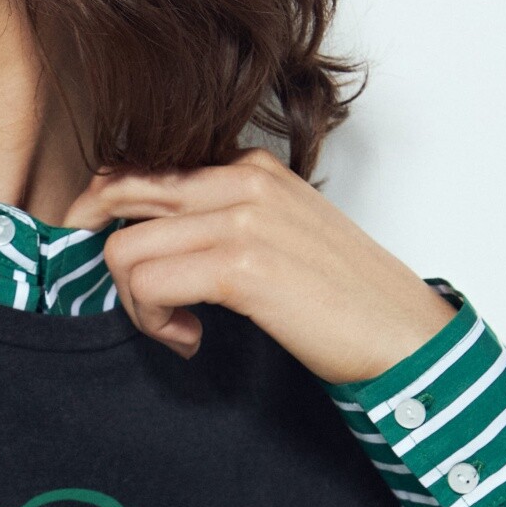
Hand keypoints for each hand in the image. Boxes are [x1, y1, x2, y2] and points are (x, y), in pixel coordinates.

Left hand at [59, 146, 456, 381]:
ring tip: (176, 329)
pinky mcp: (241, 265)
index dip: (103, 216)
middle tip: (131, 300)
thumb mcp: (279, 237)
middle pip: (116, 197)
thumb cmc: (343, 299)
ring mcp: (241, 218)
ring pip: (124, 250)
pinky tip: (190, 340)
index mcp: (249, 166)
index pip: (139, 170)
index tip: (113, 265)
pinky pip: (148, 285)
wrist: (403, 336)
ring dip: (137, 305)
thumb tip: (152, 241)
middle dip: (103, 255)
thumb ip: (221, 222)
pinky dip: (155, 323)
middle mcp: (242, 179)